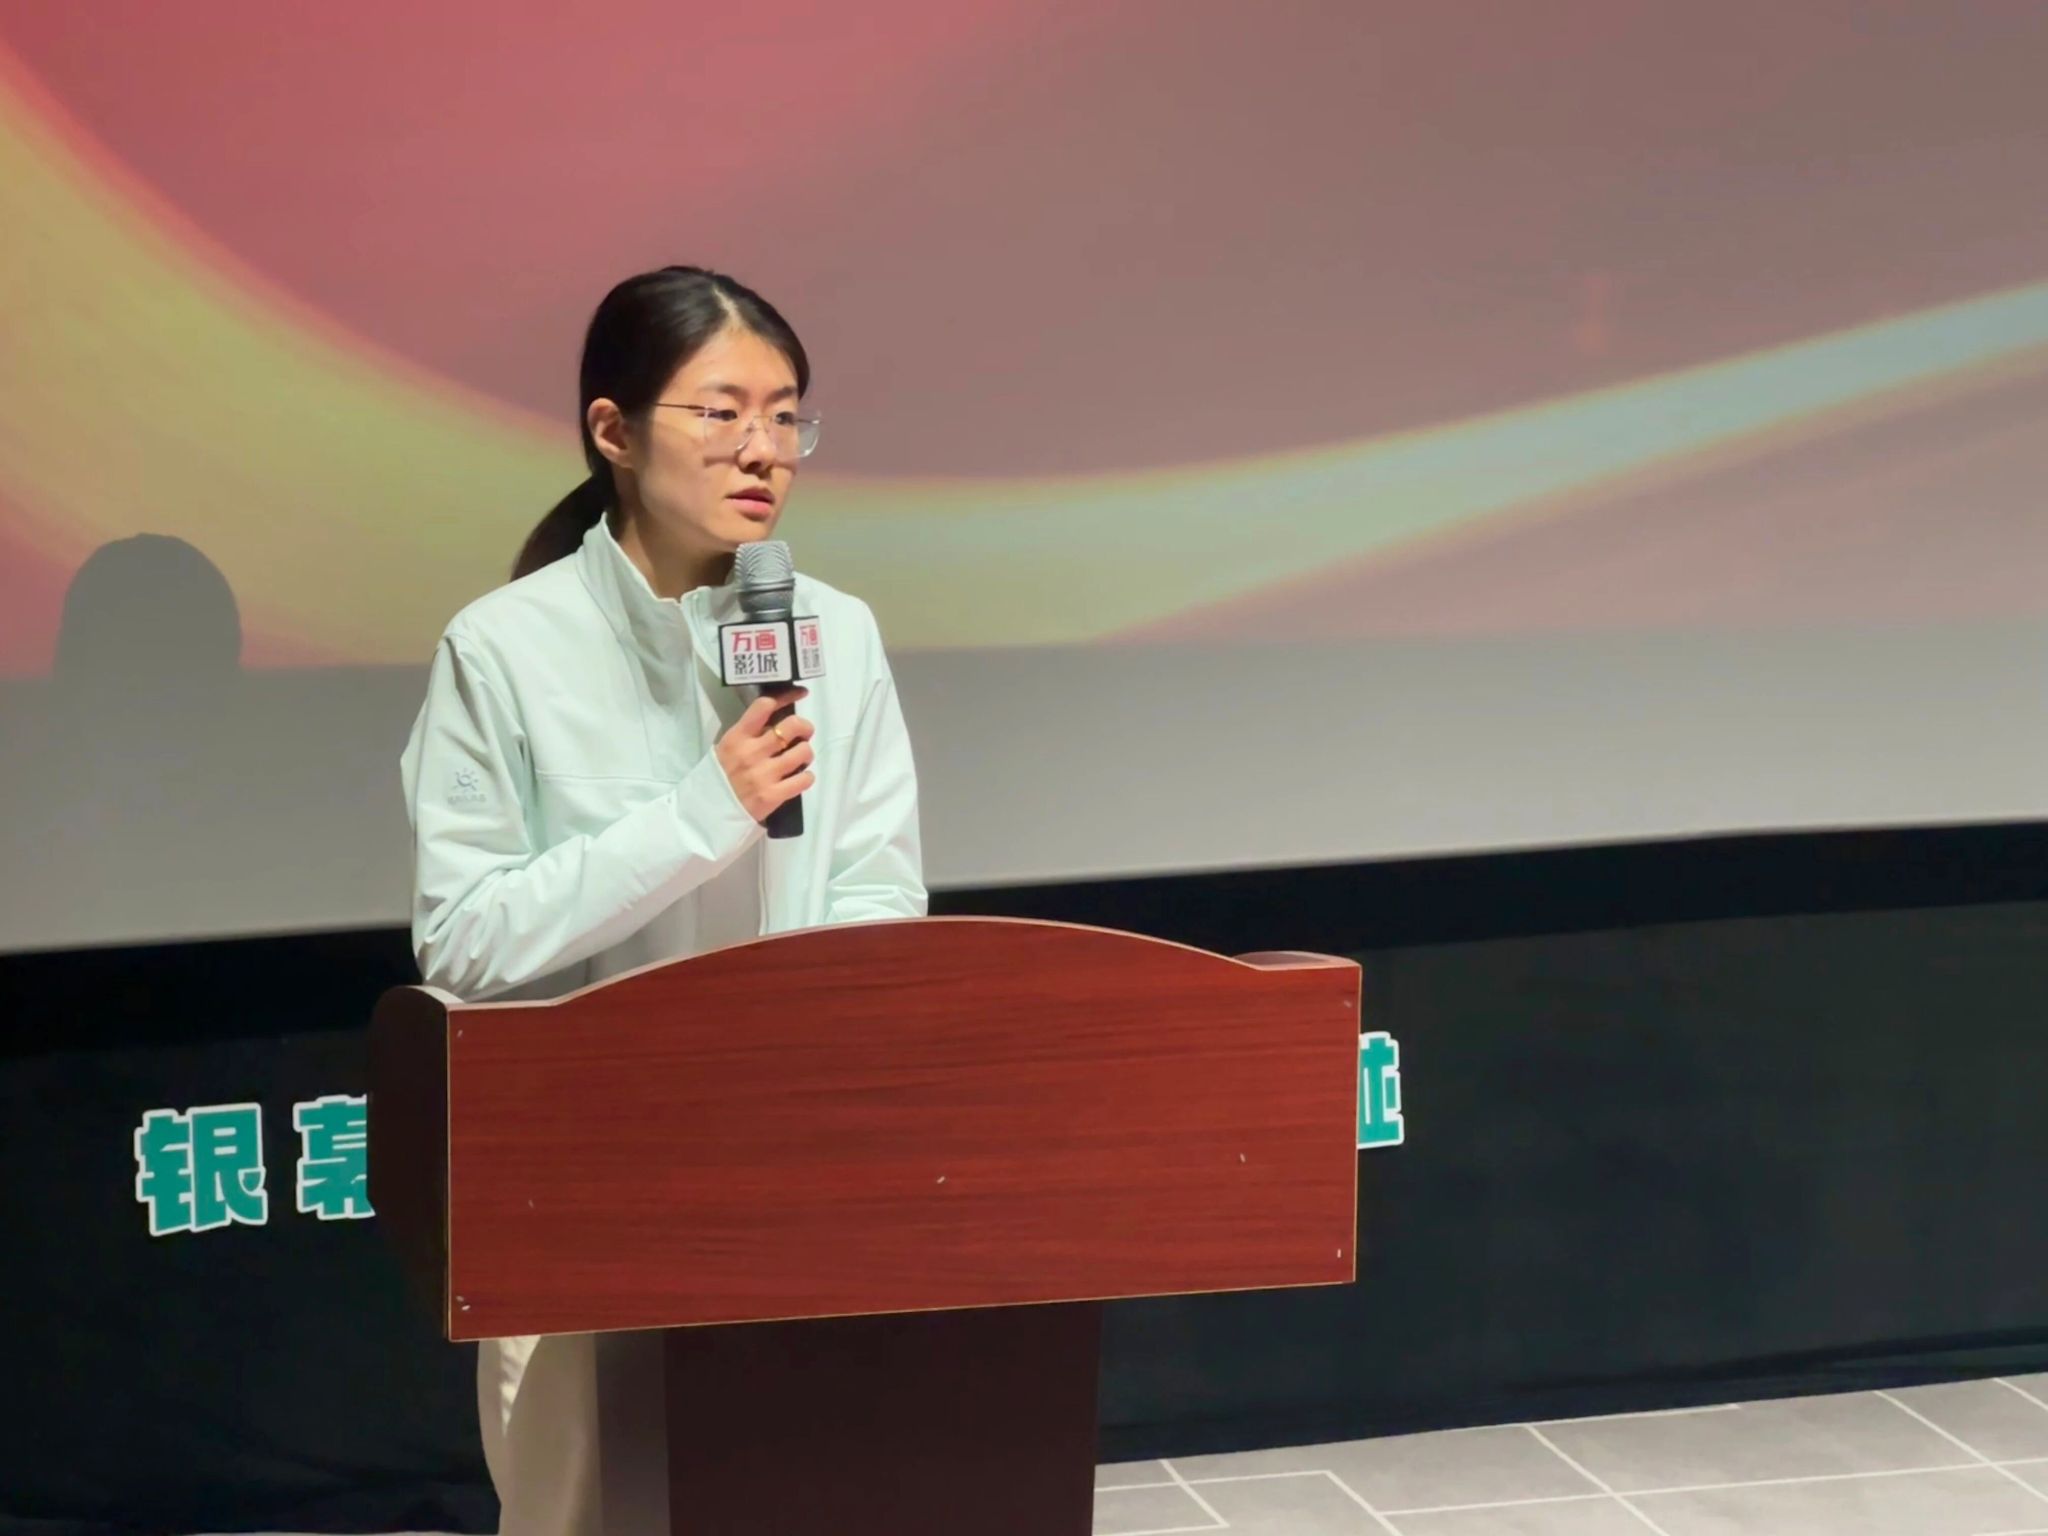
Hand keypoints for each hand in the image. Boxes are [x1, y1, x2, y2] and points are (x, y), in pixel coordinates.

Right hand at [716, 687, 814, 823]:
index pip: (765, 706)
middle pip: (792, 726)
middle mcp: (751, 752)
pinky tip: (798, 778)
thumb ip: (749, 734)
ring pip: (803, 752)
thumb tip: (777, 718)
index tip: (801, 693)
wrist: (708, 814)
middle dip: (805, 728)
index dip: (788, 696)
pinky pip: (805, 779)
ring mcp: (763, 774)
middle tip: (804, 734)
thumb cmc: (719, 777)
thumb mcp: (726, 748)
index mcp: (737, 737)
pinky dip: (806, 777)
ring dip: (806, 754)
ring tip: (799, 759)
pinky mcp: (773, 796)